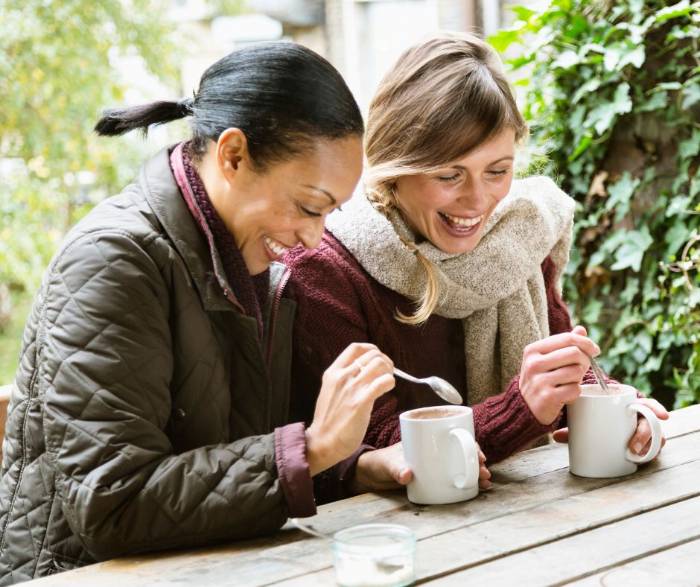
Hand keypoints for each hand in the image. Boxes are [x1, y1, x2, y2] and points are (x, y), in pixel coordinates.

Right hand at [306, 343, 394, 475]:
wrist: (323, 442)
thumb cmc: (329, 419)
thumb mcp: (331, 390)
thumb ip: (344, 378)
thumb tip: (365, 371)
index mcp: (333, 372)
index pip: (356, 348)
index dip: (372, 350)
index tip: (378, 358)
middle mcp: (341, 376)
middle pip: (372, 354)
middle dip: (385, 362)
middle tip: (387, 373)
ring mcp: (351, 389)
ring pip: (379, 364)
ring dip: (389, 371)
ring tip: (387, 382)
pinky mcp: (360, 402)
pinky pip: (383, 382)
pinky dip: (390, 382)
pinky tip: (388, 389)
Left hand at [352, 443, 491, 492]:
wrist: (372, 476)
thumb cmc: (380, 463)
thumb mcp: (388, 464)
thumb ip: (396, 469)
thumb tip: (406, 474)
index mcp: (426, 437)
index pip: (453, 435)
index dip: (469, 442)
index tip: (478, 454)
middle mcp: (434, 448)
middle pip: (462, 449)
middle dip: (476, 459)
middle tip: (483, 471)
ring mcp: (435, 462)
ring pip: (461, 463)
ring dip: (475, 471)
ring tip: (485, 482)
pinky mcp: (434, 477)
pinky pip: (454, 476)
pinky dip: (467, 481)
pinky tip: (478, 488)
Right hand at [519, 325, 599, 424]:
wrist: (525, 407)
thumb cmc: (540, 378)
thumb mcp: (546, 358)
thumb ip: (563, 344)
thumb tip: (581, 329)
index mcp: (533, 350)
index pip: (567, 338)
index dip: (586, 342)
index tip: (595, 350)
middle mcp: (534, 364)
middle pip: (574, 353)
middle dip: (585, 361)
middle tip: (583, 368)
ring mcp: (539, 381)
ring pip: (576, 371)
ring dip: (579, 378)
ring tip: (570, 382)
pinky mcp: (548, 397)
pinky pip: (575, 389)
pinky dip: (575, 392)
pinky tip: (566, 394)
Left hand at [553, 397, 667, 458]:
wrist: (597, 423)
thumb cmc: (593, 418)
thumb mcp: (585, 419)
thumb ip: (574, 426)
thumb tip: (556, 436)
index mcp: (628, 405)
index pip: (646, 403)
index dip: (656, 408)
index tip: (662, 416)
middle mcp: (638, 418)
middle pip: (650, 423)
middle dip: (645, 434)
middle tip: (632, 446)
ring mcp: (641, 431)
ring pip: (654, 437)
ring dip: (648, 446)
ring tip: (634, 454)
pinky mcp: (641, 444)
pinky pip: (651, 449)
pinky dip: (648, 454)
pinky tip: (641, 459)